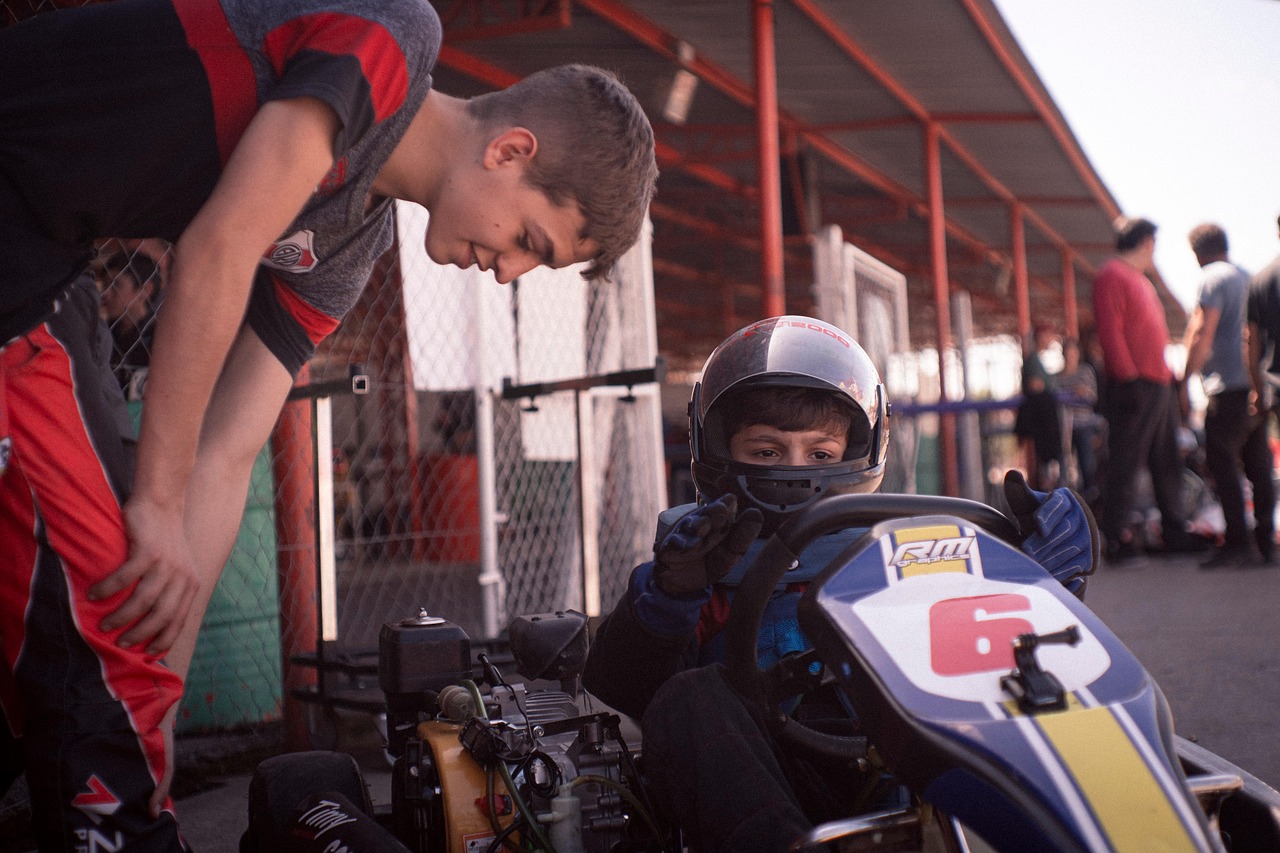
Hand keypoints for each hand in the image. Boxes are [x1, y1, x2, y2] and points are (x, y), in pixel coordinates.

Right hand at [89, 495, 198, 653]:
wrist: (162, 503)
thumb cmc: (164, 539)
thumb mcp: (178, 566)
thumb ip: (171, 589)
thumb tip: (155, 621)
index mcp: (191, 582)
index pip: (179, 619)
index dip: (163, 638)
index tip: (147, 653)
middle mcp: (182, 576)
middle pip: (161, 615)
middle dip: (140, 633)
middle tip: (120, 643)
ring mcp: (166, 563)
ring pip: (143, 600)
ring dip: (121, 616)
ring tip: (104, 625)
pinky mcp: (148, 550)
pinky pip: (125, 577)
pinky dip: (108, 589)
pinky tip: (93, 594)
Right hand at [653, 495, 762, 596]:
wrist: (681, 584)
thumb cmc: (708, 562)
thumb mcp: (729, 554)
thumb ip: (742, 537)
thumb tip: (757, 514)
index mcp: (717, 523)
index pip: (724, 509)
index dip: (727, 504)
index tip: (732, 500)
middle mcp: (699, 524)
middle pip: (706, 514)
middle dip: (713, 511)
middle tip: (721, 510)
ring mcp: (683, 535)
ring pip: (690, 526)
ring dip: (697, 525)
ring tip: (705, 524)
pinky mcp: (668, 548)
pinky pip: (674, 544)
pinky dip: (681, 543)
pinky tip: (690, 545)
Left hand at [1003, 470, 1098, 597]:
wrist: (1050, 544)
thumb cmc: (1034, 520)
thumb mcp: (1026, 506)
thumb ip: (1018, 493)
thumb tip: (1012, 473)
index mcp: (1064, 499)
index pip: (1057, 505)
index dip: (1048, 514)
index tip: (1037, 524)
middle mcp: (1081, 516)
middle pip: (1064, 529)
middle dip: (1044, 542)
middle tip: (1026, 550)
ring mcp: (1088, 537)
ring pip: (1070, 548)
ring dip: (1050, 557)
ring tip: (1032, 563)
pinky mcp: (1090, 558)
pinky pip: (1075, 564)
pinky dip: (1059, 570)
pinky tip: (1044, 574)